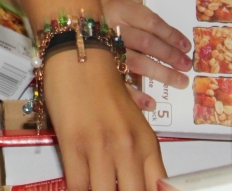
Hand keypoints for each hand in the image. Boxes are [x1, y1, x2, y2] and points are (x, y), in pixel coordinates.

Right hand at [46, 50, 164, 190]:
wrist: (79, 54)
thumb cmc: (103, 86)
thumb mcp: (131, 122)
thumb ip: (137, 154)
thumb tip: (136, 183)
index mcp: (147, 142)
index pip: (159, 188)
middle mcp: (129, 148)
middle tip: (114, 189)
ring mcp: (100, 147)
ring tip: (96, 188)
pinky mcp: (72, 144)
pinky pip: (77, 185)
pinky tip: (79, 188)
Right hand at [102, 0, 191, 109]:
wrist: (68, 24)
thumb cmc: (101, 16)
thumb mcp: (119, 8)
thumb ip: (142, 21)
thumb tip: (177, 43)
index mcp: (118, 8)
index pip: (151, 22)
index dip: (171, 35)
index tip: (187, 46)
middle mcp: (110, 27)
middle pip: (146, 42)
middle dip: (169, 55)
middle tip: (186, 66)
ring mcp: (102, 49)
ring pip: (136, 62)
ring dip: (160, 73)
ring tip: (180, 82)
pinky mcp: (95, 69)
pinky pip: (117, 84)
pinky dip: (134, 95)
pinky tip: (151, 104)